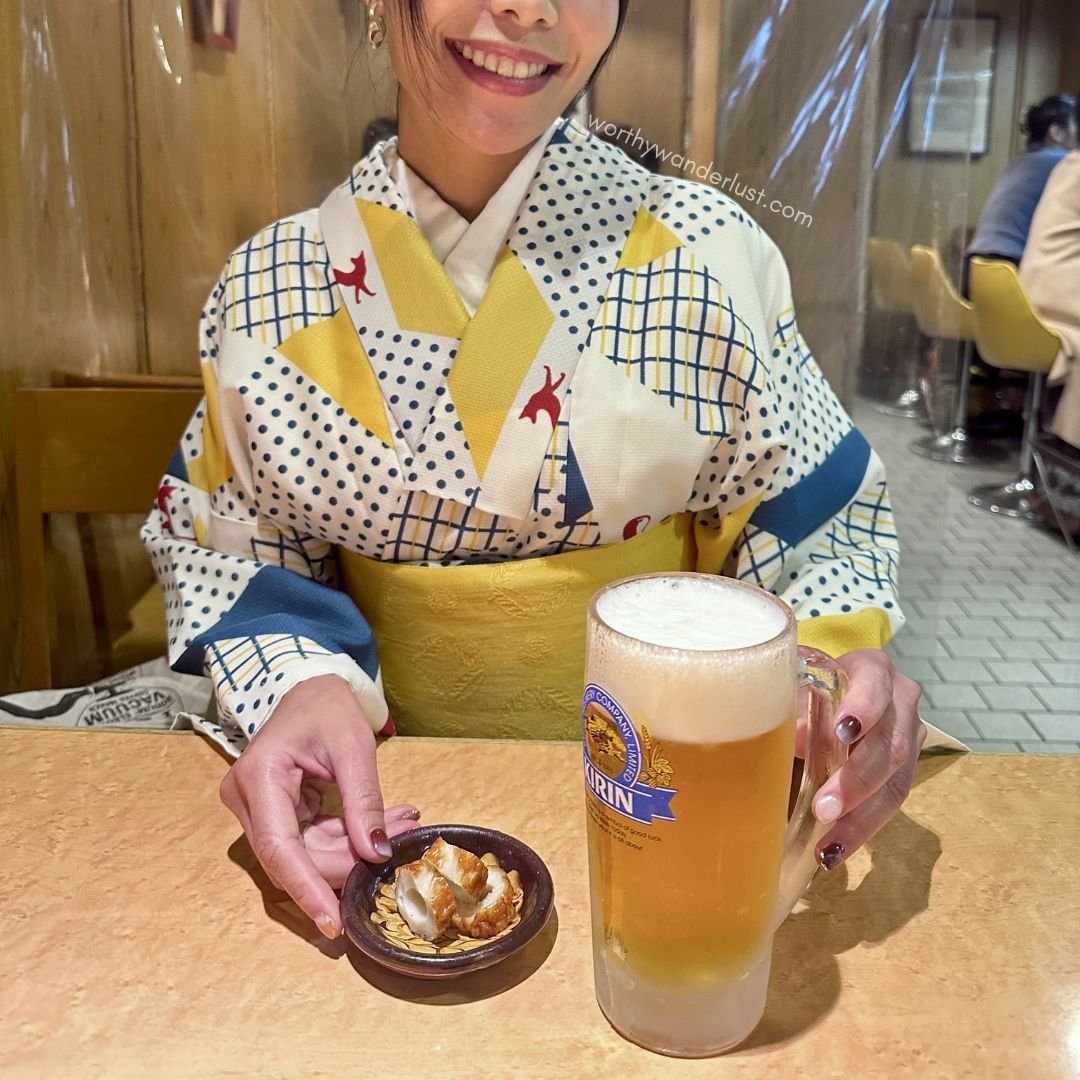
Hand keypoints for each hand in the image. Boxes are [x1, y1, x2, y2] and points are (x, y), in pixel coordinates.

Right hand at [219, 675, 419, 937]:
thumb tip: (376, 853)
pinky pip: (310, 842)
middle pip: (294, 858)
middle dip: (347, 862)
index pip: (279, 848)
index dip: (307, 889)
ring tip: (401, 827)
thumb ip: (364, 801)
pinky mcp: (274, 815)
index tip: (333, 922)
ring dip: (353, 850)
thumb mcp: (354, 747)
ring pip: (305, 855)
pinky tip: (386, 825)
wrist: (308, 688)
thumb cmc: (326, 706)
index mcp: (259, 777)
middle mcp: (247, 800)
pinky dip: (347, 839)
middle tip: (398, 844)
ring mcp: (258, 809)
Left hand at [808, 650, 924, 870]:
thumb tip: (795, 739)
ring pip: (896, 783)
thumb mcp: (798, 682)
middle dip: (856, 781)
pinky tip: (834, 849)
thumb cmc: (808, 682)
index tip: (841, 732)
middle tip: (824, 808)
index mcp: (874, 670)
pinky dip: (861, 828)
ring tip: (829, 846)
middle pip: (890, 745)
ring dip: (861, 819)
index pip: (875, 687)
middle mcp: (901, 703)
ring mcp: (909, 738)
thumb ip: (796, 704)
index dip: (862, 709)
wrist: (831, 688)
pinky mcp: (905, 770)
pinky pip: (889, 803)